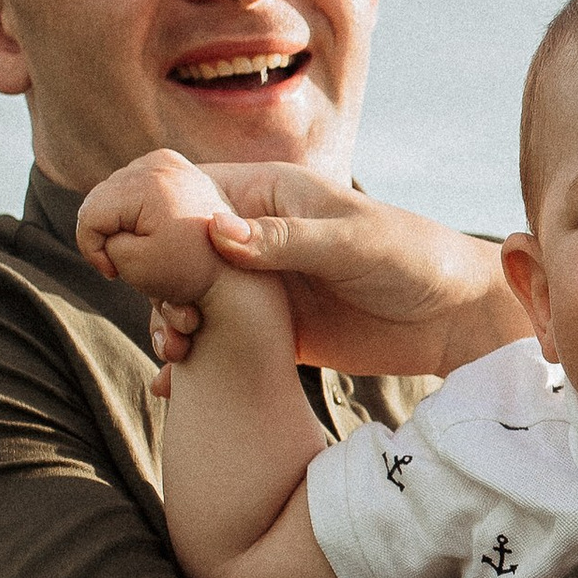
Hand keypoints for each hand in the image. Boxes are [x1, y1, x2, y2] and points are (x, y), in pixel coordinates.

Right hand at [77, 150, 235, 309]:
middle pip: (102, 200)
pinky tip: (152, 234)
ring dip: (123, 224)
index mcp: (148, 182)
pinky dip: (138, 213)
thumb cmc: (195, 270)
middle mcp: (158, 162)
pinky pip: (137, 189)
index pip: (91, 213)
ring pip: (117, 195)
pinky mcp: (175, 166)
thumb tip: (103, 230)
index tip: (114, 274)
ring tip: (142, 250)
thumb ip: (106, 244)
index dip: (93, 250)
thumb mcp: (140, 265)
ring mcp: (168, 160)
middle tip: (125, 264)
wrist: (244, 259)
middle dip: (108, 235)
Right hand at [122, 166, 516, 379]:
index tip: (120, 251)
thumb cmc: (415, 260)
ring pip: (186, 298)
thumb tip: (215, 233)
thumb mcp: (352, 244)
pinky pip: (215, 341)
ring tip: (177, 353)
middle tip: (170, 319)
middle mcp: (254, 237)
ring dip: (168, 322)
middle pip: (171, 250)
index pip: (183, 190)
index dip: (141, 213)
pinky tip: (174, 386)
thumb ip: (286, 242)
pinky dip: (190, 360)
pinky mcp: (271, 332)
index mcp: (267, 196)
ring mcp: (259, 287)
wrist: (458, 318)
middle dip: (151, 282)